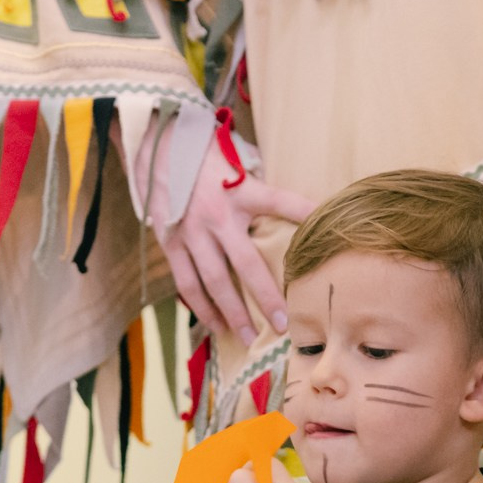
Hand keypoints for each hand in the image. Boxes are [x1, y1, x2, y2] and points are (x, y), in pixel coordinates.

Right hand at [161, 159, 314, 344]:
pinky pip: (187, 282)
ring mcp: (192, 233)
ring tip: (249, 336)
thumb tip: (291, 199)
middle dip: (266, 296)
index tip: (327, 227)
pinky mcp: (171, 243)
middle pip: (246, 264)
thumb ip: (258, 182)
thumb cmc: (203, 153)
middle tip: (283, 324)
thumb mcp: (235, 157)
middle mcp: (217, 215)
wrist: (155, 146)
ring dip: (233, 312)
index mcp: (239, 190)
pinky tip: (215, 324)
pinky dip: (201, 307)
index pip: (280, 201)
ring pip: (215, 282)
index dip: (305, 212)